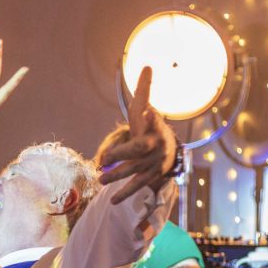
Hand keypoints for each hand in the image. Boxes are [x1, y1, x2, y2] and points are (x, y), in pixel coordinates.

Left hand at [100, 65, 176, 203]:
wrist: (167, 148)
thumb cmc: (149, 126)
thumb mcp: (146, 108)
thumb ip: (144, 91)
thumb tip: (147, 65)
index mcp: (154, 128)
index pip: (153, 122)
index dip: (151, 117)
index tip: (149, 111)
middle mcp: (155, 146)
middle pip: (138, 150)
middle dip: (122, 153)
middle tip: (105, 158)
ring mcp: (154, 163)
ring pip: (135, 170)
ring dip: (118, 175)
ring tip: (100, 179)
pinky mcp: (150, 177)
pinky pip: (138, 186)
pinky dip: (125, 194)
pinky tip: (112, 201)